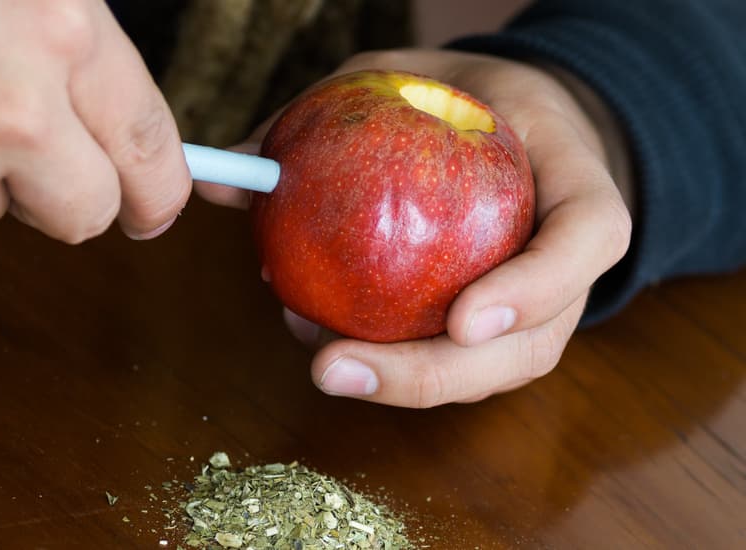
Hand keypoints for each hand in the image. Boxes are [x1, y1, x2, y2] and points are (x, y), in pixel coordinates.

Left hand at [198, 49, 632, 406]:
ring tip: (316, 358)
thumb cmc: (467, 96)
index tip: (464, 320)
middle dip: (431, 375)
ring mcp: (538, 306)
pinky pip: (450, 360)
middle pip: (528, 347)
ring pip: (486, 375)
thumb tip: (227, 175)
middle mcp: (568, 262)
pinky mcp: (496, 329)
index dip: (539, 287)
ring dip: (398, 382)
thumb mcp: (406, 75)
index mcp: (575, 179)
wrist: (520, 124)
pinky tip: (322, 337)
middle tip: (333, 367)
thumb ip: (330, 109)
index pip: (589, 236)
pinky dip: (389, 362)